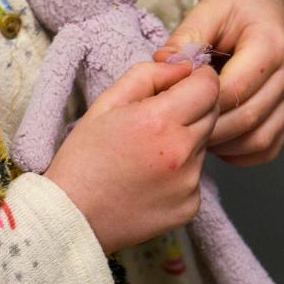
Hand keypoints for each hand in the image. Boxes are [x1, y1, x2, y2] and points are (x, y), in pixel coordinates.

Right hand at [44, 61, 218, 252]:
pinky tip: (149, 180)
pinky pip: (196, 178)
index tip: (181, 85)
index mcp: (160, 121)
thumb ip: (148, 75)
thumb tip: (184, 66)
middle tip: (157, 120)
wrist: (71, 217)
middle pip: (212, 113)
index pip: (209, 86)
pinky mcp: (190, 206)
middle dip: (192, 108)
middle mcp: (181, 152)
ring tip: (147, 154)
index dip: (197, 79)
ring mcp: (189, 183)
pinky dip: (180, 174)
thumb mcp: (106, 104)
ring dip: (185, 141)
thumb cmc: (83, 159)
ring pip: (203, 145)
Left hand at [154, 0, 283, 165]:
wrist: (265, 7)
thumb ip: (186, 38)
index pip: (234, 89)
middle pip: (247, 118)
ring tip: (193, 133)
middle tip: (175, 126)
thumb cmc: (234, 8)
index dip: (201, 103)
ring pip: (259, 139)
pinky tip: (215, 142)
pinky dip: (240, 152)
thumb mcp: (208, 10)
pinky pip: (267, 147)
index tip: (172, 103)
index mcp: (272, 46)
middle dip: (208, 128)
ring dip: (223, 144)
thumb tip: (163, 63)